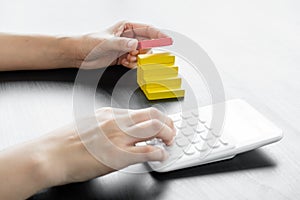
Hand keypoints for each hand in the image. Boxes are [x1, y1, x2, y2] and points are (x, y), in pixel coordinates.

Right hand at [40, 107, 174, 185]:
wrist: (49, 155)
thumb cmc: (63, 143)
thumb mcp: (88, 126)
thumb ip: (106, 126)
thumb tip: (119, 132)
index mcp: (109, 114)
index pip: (140, 111)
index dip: (155, 118)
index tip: (160, 123)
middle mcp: (116, 121)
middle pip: (152, 114)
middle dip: (167, 122)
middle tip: (171, 131)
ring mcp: (118, 137)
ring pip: (154, 128)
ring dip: (167, 135)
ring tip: (169, 142)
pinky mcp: (118, 155)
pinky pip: (146, 151)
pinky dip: (159, 153)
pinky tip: (160, 157)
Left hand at [73, 21, 168, 68]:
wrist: (78, 54)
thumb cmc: (88, 42)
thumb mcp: (106, 42)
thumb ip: (122, 44)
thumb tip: (136, 44)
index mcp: (126, 27)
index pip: (147, 30)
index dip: (158, 35)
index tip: (167, 41)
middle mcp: (128, 37)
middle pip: (147, 44)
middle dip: (145, 51)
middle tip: (139, 55)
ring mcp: (126, 48)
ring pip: (141, 54)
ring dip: (138, 59)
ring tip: (128, 59)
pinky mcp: (122, 58)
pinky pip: (135, 62)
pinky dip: (133, 65)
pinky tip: (125, 63)